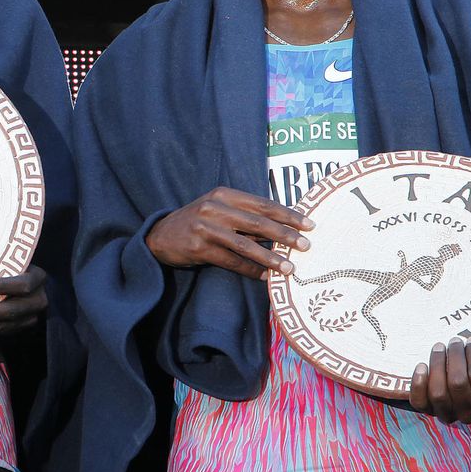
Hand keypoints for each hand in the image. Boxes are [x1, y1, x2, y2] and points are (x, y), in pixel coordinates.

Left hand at [0, 265, 47, 340]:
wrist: (29, 285)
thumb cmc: (12, 266)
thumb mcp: (12, 260)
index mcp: (37, 278)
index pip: (23, 284)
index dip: (3, 286)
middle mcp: (38, 300)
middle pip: (12, 309)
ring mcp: (31, 317)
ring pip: (5, 326)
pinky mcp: (20, 328)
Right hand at [145, 186, 311, 280]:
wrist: (161, 235)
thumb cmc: (198, 222)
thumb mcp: (219, 210)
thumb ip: (245, 215)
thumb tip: (284, 228)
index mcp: (225, 194)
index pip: (263, 204)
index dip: (287, 214)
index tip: (309, 224)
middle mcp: (215, 208)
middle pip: (257, 223)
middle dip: (285, 235)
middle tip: (306, 245)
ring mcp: (205, 228)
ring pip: (245, 244)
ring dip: (270, 257)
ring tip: (289, 267)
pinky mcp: (198, 247)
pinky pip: (231, 261)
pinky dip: (250, 270)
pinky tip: (265, 276)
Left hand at [409, 339, 470, 423]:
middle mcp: (468, 413)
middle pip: (457, 385)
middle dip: (454, 357)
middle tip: (454, 340)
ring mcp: (446, 413)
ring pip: (438, 393)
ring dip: (436, 366)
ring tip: (439, 347)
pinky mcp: (427, 409)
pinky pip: (419, 402)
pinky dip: (418, 384)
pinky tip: (421, 366)